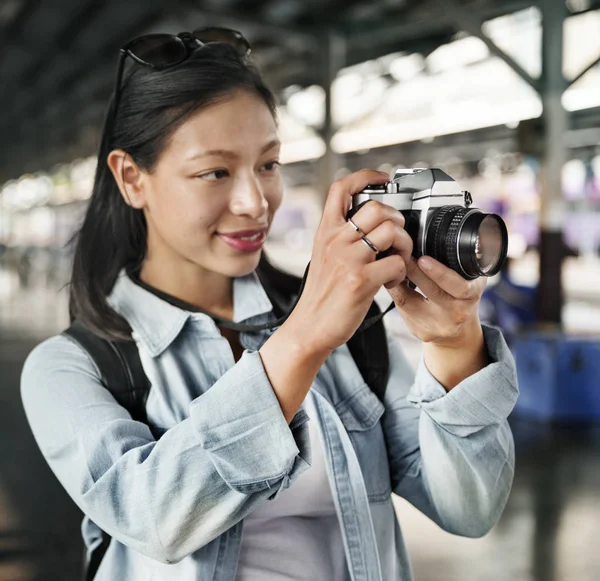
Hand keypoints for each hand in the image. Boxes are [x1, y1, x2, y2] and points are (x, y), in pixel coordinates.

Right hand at [289, 169, 413, 354]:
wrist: (310, 326)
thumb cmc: (321, 294)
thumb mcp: (324, 256)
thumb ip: (341, 237)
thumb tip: (369, 223)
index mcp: (326, 231)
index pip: (341, 188)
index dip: (365, 176)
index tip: (383, 178)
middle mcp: (335, 240)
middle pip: (377, 206)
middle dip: (397, 218)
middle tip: (397, 236)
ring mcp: (348, 259)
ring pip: (392, 231)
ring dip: (405, 244)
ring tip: (399, 259)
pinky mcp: (361, 280)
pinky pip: (397, 264)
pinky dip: (402, 272)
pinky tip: (392, 281)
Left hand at [386, 255, 486, 347]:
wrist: (458, 334)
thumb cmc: (459, 298)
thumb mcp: (467, 280)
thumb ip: (458, 262)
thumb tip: (431, 237)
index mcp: (472, 295)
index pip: (459, 286)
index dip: (440, 273)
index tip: (423, 259)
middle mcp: (458, 313)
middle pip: (433, 293)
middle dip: (415, 272)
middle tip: (401, 255)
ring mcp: (439, 326)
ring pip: (411, 303)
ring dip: (398, 282)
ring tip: (391, 266)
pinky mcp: (421, 332)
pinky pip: (403, 311)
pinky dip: (394, 294)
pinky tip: (389, 282)